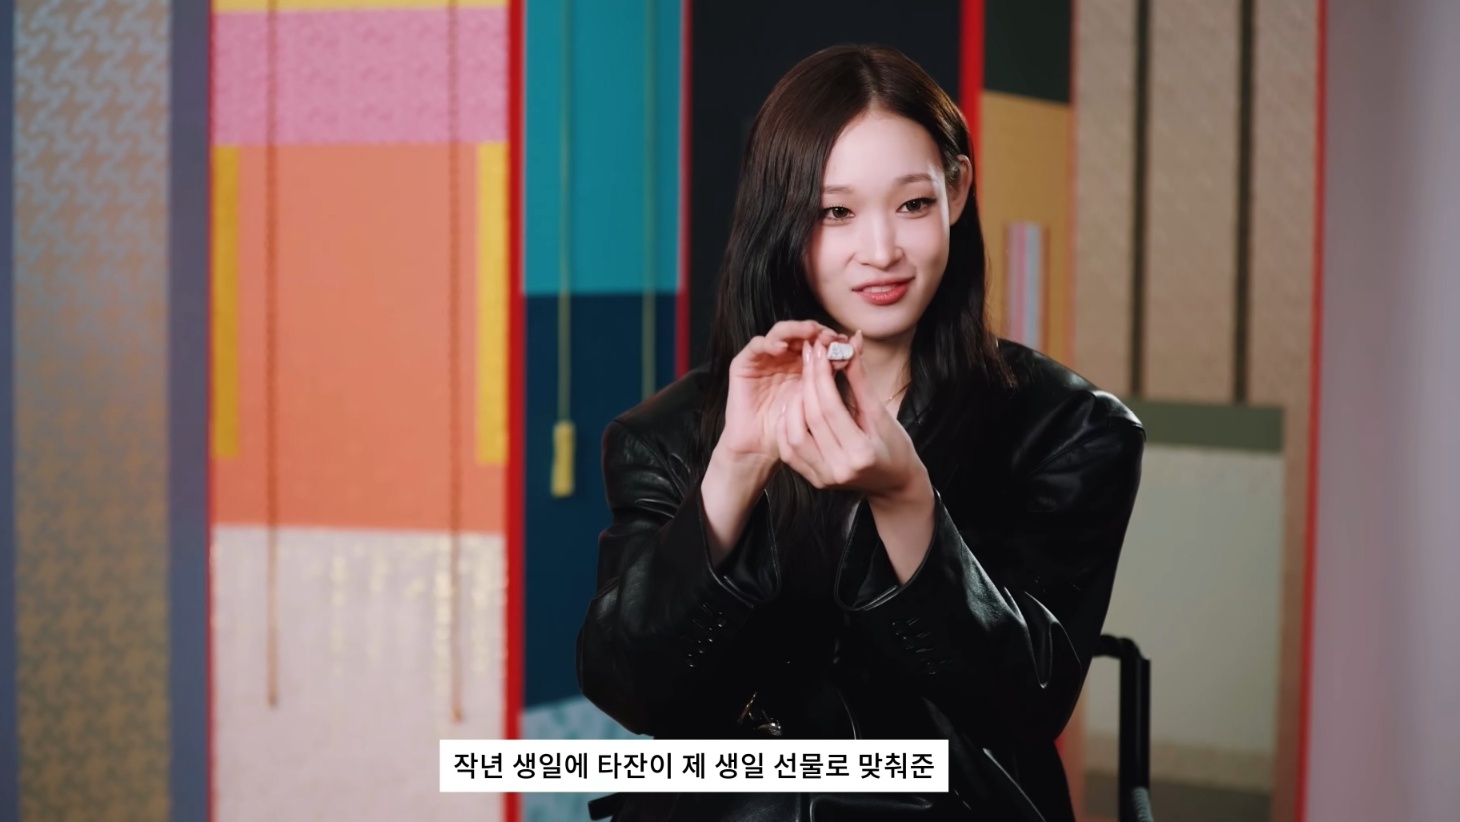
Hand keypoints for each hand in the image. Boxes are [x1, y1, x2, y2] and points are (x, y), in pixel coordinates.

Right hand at [715, 320, 845, 471]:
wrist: (761, 447)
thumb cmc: (793, 428)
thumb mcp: (821, 399)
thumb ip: (836, 372)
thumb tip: (858, 343)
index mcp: (803, 362)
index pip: (817, 339)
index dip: (830, 337)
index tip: (845, 341)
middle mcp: (783, 357)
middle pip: (800, 331)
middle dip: (815, 331)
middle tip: (828, 335)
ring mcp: (764, 358)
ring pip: (780, 332)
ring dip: (795, 330)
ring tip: (809, 333)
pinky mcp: (744, 363)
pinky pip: (756, 345)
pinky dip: (769, 342)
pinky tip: (782, 348)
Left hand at [776, 331, 927, 500]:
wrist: (894, 482)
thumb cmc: (895, 446)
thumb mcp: (882, 413)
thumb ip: (860, 381)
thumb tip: (849, 345)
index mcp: (861, 452)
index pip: (831, 407)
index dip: (821, 376)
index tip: (818, 351)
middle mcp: (839, 468)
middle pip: (811, 418)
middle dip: (808, 382)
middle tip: (809, 357)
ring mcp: (824, 477)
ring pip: (794, 436)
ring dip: (793, 405)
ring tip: (803, 383)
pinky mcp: (814, 481)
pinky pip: (789, 452)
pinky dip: (787, 427)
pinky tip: (794, 408)